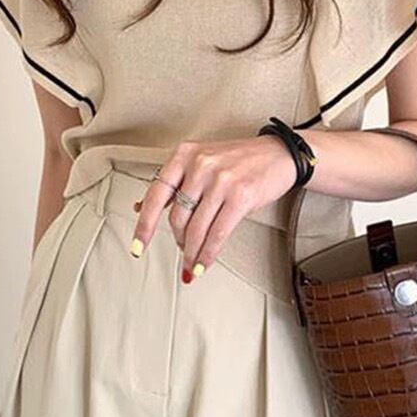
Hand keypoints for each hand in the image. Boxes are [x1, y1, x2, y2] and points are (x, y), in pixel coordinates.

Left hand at [131, 135, 297, 280]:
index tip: (137, 246)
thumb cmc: (239, 159)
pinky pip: (218, 234)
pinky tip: (204, 263)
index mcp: (185, 154)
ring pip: (196, 229)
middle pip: (177, 216)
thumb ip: (175, 183)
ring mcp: (220, 180)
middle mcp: (200, 164)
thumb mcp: (202, 161)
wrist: (278, 153)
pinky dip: (208, 254)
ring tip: (191, 263)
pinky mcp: (240, 196)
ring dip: (192, 252)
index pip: (156, 194)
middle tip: (183, 249)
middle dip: (178, 240)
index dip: (144, 225)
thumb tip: (140, 208)